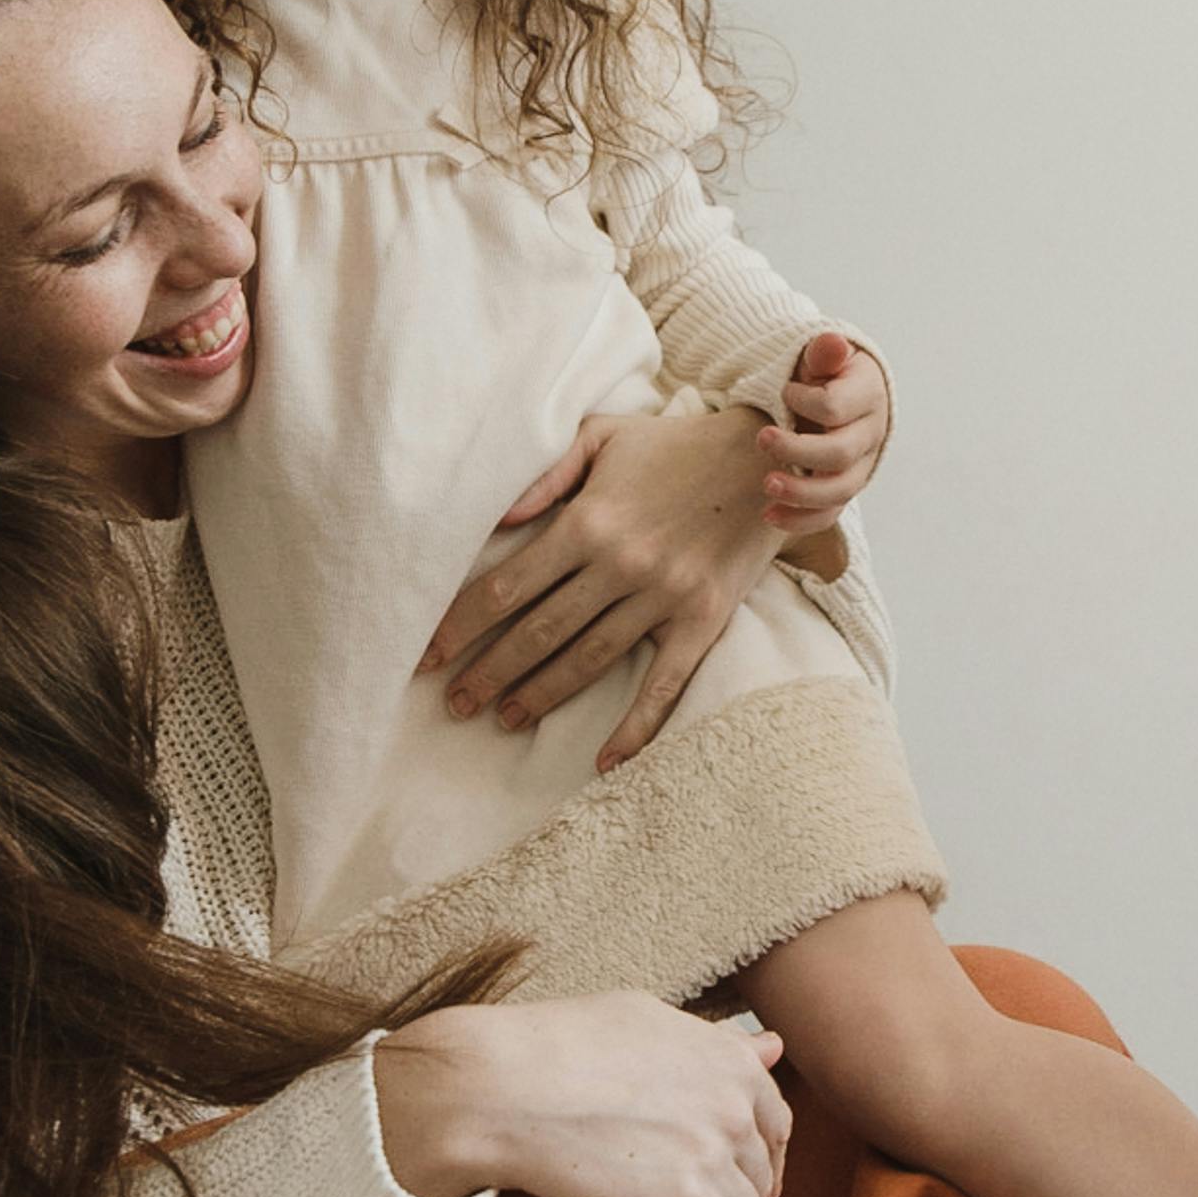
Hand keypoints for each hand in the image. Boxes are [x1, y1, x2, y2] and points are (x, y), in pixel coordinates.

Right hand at [371, 995, 794, 1196]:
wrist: (493, 1088)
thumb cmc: (553, 1047)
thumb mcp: (642, 1020)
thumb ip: (714, 1040)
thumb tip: (775, 1048)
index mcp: (728, 1062)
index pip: (774, 1123)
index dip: (755, 1154)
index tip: (732, 1172)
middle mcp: (730, 1108)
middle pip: (759, 1176)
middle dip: (736, 1194)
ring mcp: (709, 1161)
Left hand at [422, 406, 782, 770]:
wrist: (767, 458)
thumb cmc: (673, 446)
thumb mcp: (602, 436)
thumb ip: (546, 474)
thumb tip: (496, 519)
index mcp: (589, 521)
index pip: (509, 586)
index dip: (463, 626)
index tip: (430, 656)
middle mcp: (622, 564)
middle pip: (540, 631)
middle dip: (490, 671)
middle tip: (454, 704)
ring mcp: (664, 597)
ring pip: (589, 659)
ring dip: (542, 695)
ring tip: (503, 718)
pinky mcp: (703, 620)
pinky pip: (664, 683)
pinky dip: (636, 727)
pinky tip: (606, 760)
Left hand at [758, 332, 890, 530]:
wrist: (840, 396)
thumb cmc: (827, 373)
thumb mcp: (825, 357)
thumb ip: (825, 352)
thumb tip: (833, 344)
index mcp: (868, 397)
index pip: (837, 408)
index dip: (805, 401)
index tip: (785, 391)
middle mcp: (870, 436)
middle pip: (839, 455)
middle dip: (798, 451)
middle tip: (762, 439)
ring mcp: (860, 467)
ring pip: (838, 491)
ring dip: (800, 493)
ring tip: (767, 485)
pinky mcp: (844, 489)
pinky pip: (828, 514)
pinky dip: (800, 520)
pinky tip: (769, 515)